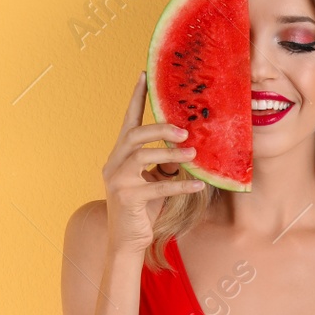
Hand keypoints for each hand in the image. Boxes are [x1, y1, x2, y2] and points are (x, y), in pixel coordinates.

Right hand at [102, 72, 204, 256]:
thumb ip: (166, 164)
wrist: (127, 240)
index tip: (145, 75)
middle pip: (134, 134)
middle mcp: (114, 163)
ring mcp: (118, 180)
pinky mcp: (127, 198)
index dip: (136, 98)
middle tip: (185, 130)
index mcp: (120, 155)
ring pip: (142, 156)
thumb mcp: (156, 180)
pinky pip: (157, 187)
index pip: (128, 121)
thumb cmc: (143, 208)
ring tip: (193, 154)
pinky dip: (180, 185)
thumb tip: (187, 150)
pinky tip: (199, 184)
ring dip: (170, 153)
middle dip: (160, 128)